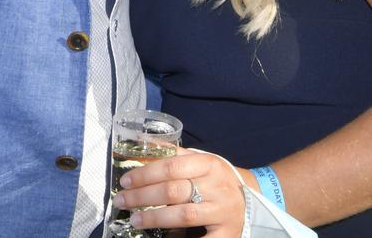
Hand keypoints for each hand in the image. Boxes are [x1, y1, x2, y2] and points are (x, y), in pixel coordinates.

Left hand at [113, 147, 245, 236]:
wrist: (250, 202)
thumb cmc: (217, 179)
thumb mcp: (201, 162)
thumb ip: (175, 155)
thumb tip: (143, 143)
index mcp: (209, 163)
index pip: (172, 166)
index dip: (146, 174)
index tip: (125, 180)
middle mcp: (217, 186)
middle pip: (174, 191)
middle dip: (143, 197)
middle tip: (121, 201)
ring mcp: (222, 211)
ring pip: (184, 215)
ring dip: (155, 218)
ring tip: (134, 219)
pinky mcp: (226, 235)